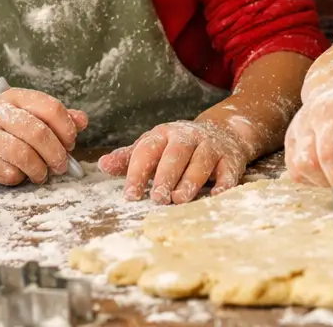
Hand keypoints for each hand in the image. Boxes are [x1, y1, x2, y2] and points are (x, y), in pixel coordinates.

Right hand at [0, 88, 88, 185]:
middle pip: (36, 132)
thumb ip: (55, 119)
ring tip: (41, 174)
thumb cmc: (0, 132)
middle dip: (55, 153)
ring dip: (38, 169)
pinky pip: (4, 171)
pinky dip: (18, 178)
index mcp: (13, 96)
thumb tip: (82, 120)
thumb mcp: (25, 118)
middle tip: (61, 167)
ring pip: (20, 153)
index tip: (71, 144)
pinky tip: (18, 176)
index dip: (66, 128)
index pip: (49, 107)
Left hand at [98, 120, 253, 202]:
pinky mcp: (231, 159)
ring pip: (201, 161)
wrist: (223, 132)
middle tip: (157, 198)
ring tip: (179, 199)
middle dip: (166, 175)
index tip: (130, 195)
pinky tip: (216, 196)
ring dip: (191, 180)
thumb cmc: (179, 146)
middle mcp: (188, 137)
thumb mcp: (153, 146)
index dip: (137, 171)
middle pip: (177, 153)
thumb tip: (102, 165)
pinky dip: (223, 183)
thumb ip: (129, 158)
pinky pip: (228, 171)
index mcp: (164, 134)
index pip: (147, 150)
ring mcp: (211, 147)